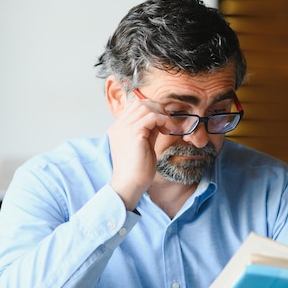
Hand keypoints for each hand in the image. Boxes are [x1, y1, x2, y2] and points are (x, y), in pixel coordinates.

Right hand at [107, 93, 170, 209]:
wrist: (130, 185)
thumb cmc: (137, 170)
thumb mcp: (143, 144)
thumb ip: (148, 131)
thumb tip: (160, 120)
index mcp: (118, 128)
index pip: (135, 106)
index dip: (153, 109)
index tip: (164, 122)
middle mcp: (119, 126)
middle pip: (140, 103)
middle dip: (158, 109)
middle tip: (168, 123)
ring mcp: (124, 128)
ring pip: (146, 107)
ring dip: (162, 115)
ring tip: (169, 128)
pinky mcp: (134, 134)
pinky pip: (152, 117)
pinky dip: (164, 121)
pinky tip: (168, 131)